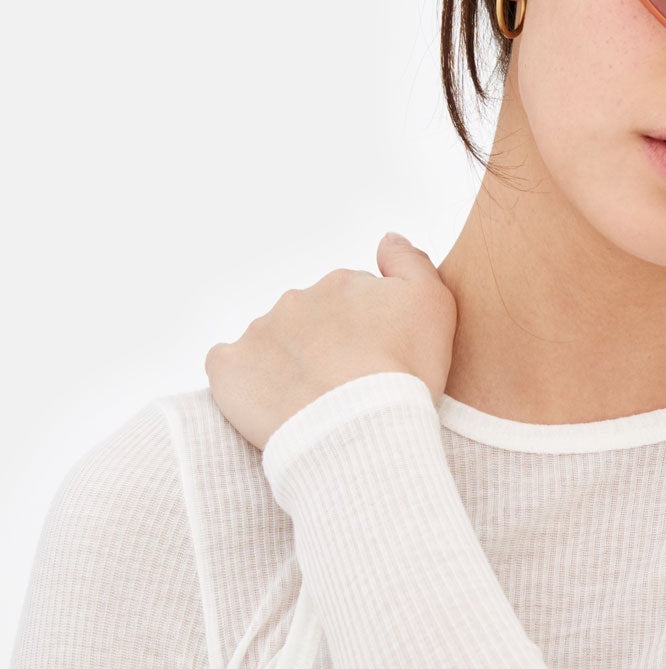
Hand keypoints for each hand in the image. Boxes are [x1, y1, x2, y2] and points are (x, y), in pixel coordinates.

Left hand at [205, 232, 457, 450]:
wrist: (361, 430)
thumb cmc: (404, 373)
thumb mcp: (433, 305)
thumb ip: (410, 263)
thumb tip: (386, 239)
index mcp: (341, 284)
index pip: (349, 301)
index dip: (364, 333)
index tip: (376, 363)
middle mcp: (296, 299)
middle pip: (308, 321)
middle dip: (323, 348)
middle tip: (344, 388)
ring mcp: (258, 332)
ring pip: (271, 345)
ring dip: (286, 366)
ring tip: (311, 405)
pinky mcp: (228, 368)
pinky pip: (228, 369)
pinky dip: (244, 382)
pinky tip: (268, 404)